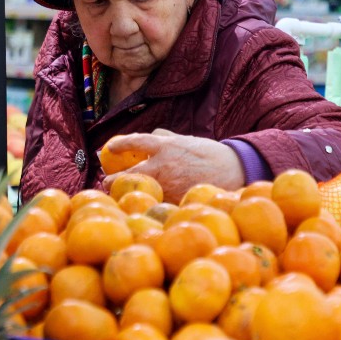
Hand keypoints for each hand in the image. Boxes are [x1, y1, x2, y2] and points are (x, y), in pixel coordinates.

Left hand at [102, 129, 244, 203]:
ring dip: (129, 194)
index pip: (135, 142)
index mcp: (165, 145)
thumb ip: (168, 137)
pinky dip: (149, 204)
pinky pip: (157, 202)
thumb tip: (152, 134)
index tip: (109, 149)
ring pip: (140, 191)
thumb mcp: (187, 139)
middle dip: (113, 180)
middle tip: (106, 182)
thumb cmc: (211, 153)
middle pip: (129, 174)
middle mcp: (163, 164)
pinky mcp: (176, 199)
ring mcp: (168, 184)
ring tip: (122, 196)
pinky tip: (145, 206)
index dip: (119, 145)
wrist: (233, 169)